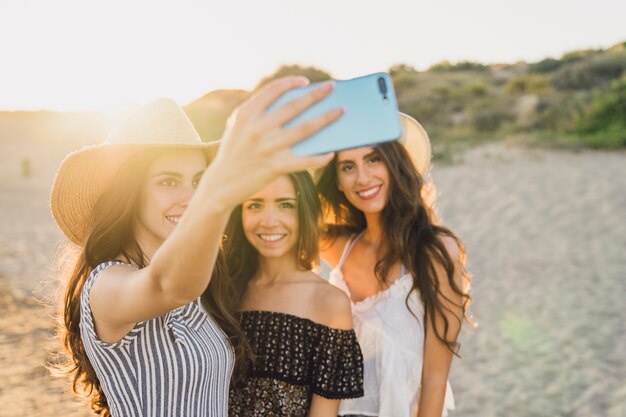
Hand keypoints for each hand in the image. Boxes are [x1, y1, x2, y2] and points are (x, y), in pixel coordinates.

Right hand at [209, 76, 342, 208]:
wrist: (221, 184)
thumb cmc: (234, 152)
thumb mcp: (237, 127)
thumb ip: (257, 112)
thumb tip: (295, 104)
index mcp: (246, 114)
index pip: (273, 90)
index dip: (291, 83)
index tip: (306, 81)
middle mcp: (258, 128)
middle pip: (294, 106)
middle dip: (316, 94)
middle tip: (332, 87)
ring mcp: (268, 147)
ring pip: (305, 129)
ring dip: (327, 118)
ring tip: (341, 111)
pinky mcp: (276, 167)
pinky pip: (305, 160)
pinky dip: (320, 157)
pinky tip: (331, 153)